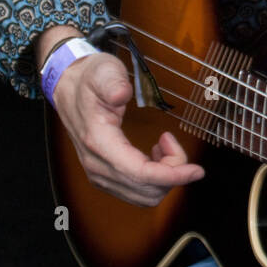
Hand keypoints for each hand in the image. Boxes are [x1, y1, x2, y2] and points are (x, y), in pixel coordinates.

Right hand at [50, 46, 204, 206]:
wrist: (69, 88)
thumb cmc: (90, 79)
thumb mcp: (103, 71)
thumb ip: (112, 82)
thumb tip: (121, 94)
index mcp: (98, 142)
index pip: (140, 173)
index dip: (172, 175)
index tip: (197, 170)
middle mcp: (97, 165)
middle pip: (146, 190)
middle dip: (172, 172)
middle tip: (172, 140)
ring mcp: (99, 173)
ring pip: (143, 195)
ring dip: (164, 176)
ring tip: (164, 144)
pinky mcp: (104, 175)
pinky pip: (137, 191)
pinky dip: (155, 179)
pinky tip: (156, 153)